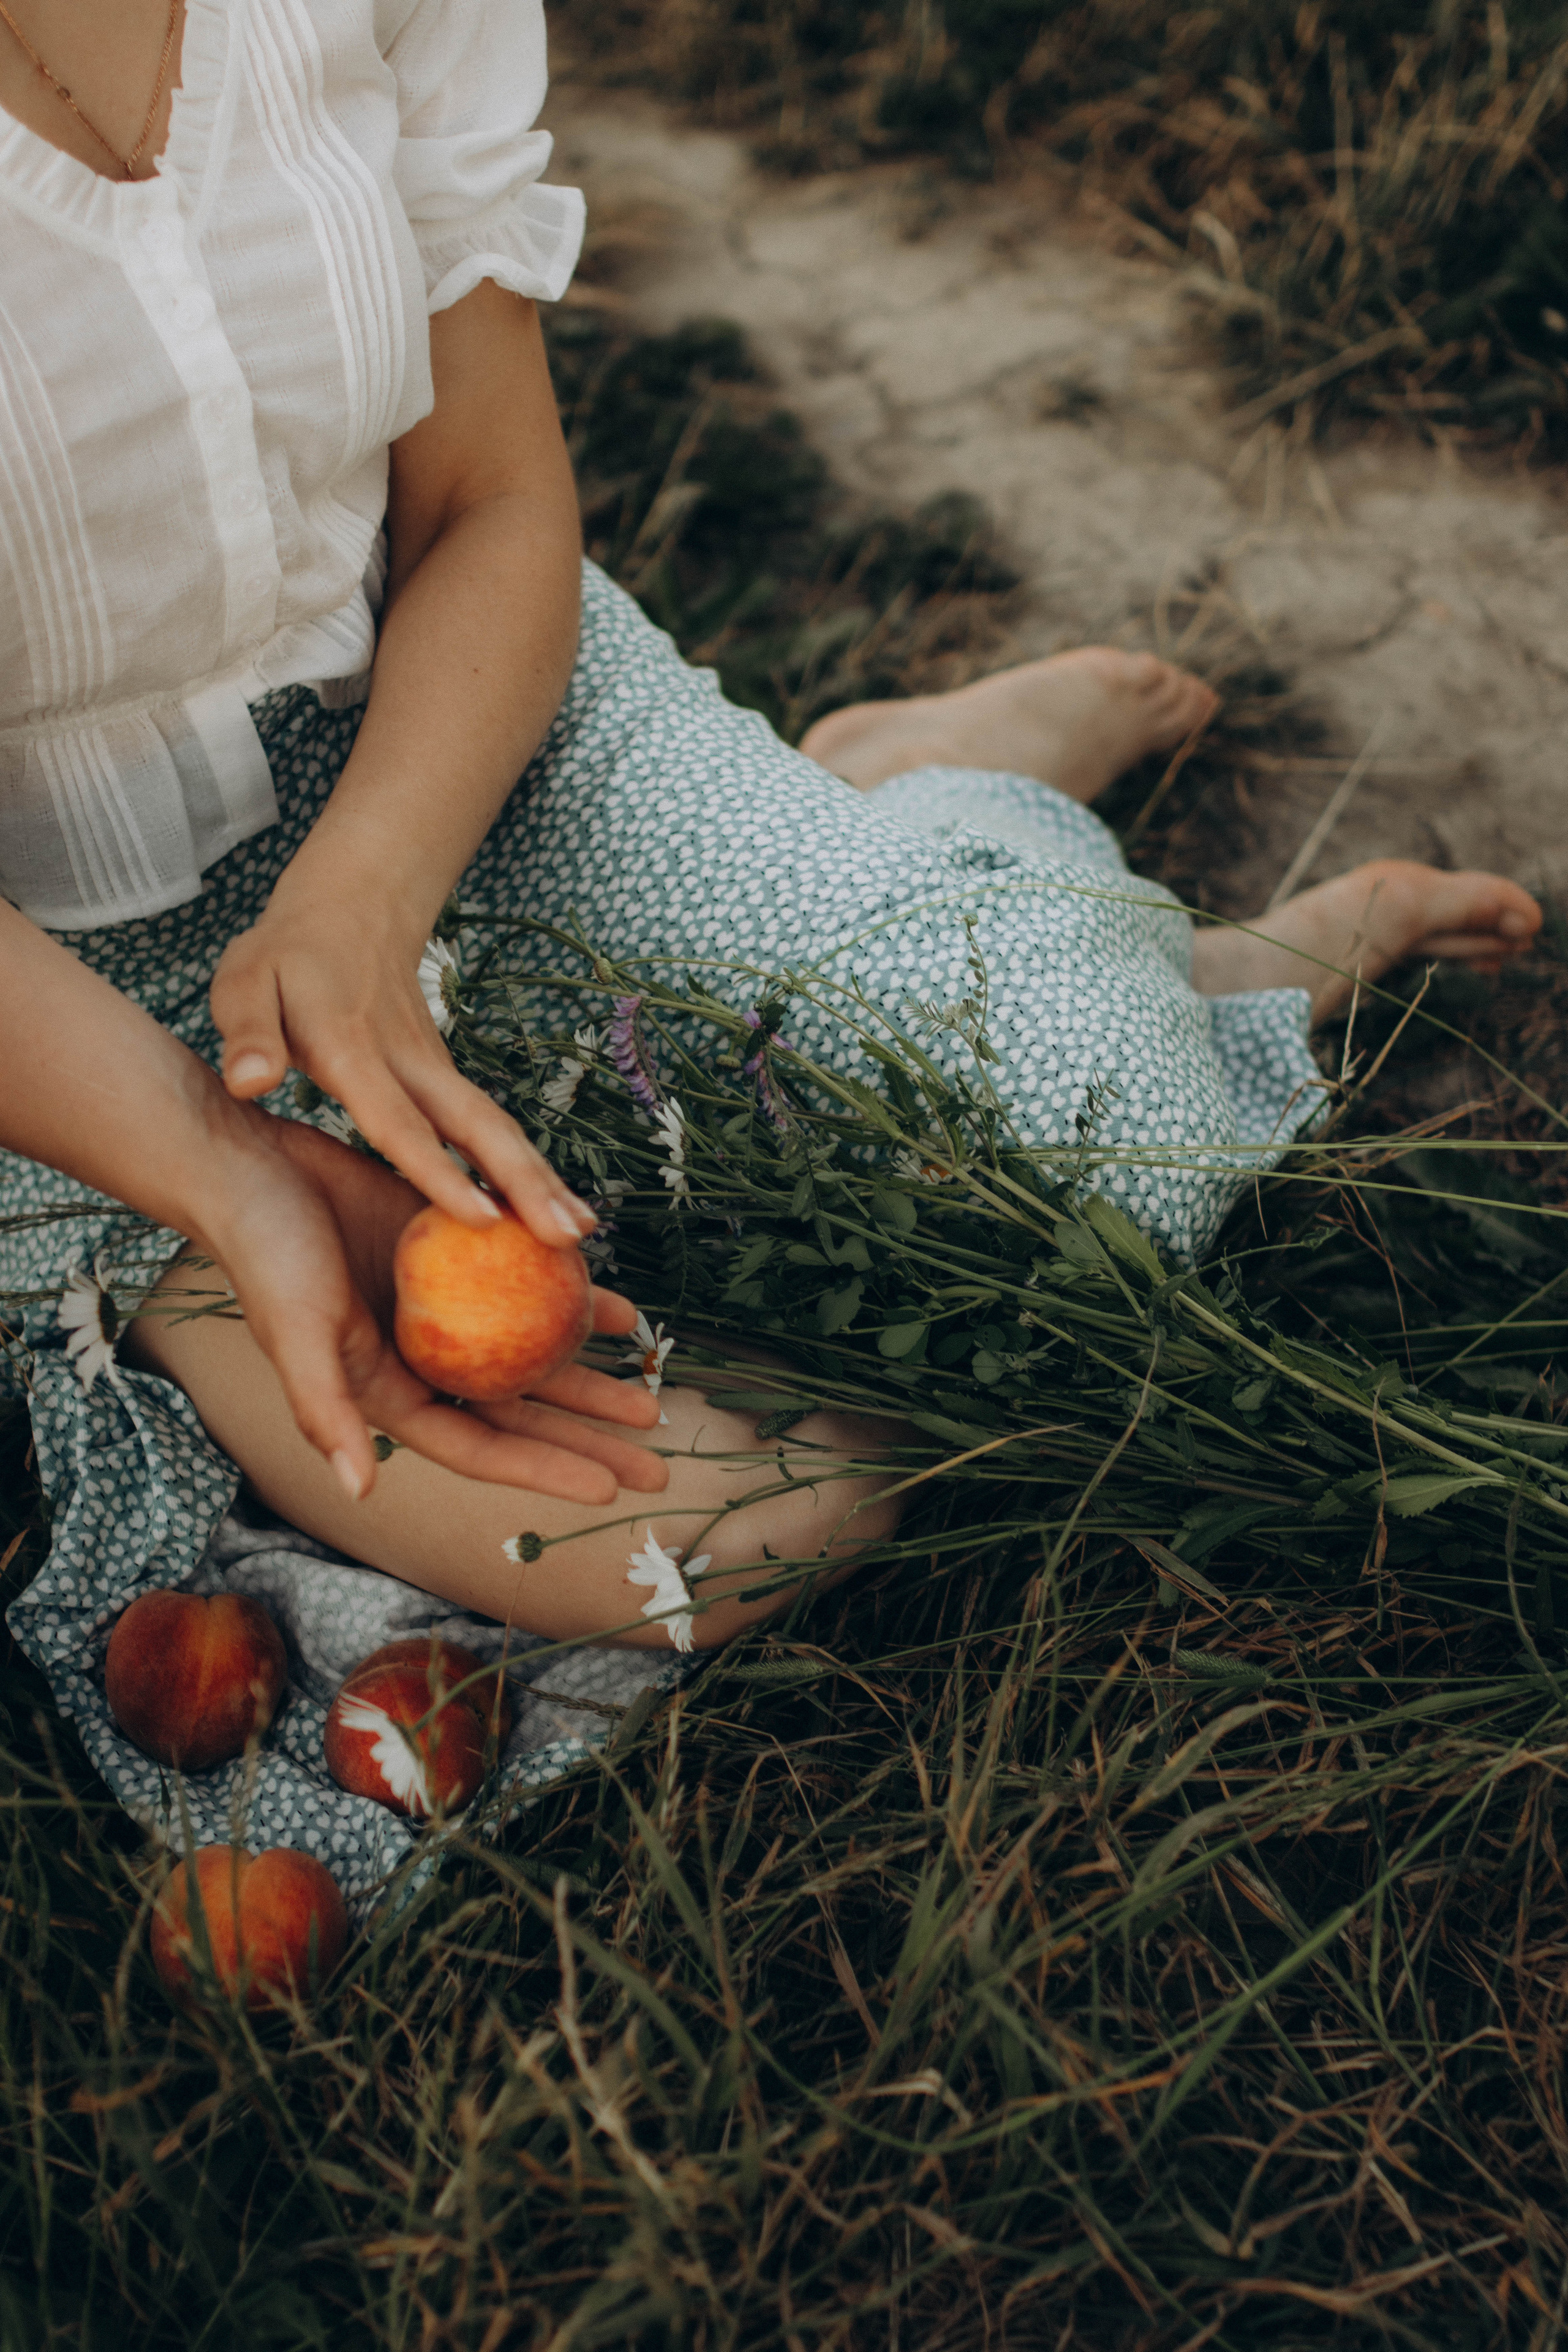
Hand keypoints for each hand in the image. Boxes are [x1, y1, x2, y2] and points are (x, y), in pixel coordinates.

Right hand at [176, 1111, 666, 1507]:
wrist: (252, 1162)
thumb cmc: (264, 1251)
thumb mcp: (296, 1332)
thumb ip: (327, 1413)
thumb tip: (362, 1490)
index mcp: (389, 1392)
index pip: (482, 1445)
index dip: (543, 1469)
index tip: (609, 1491)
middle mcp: (425, 1359)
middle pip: (522, 1412)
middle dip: (587, 1440)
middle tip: (659, 1462)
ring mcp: (445, 1309)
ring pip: (532, 1354)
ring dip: (590, 1376)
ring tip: (650, 1394)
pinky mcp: (459, 1253)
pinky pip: (529, 1283)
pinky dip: (571, 1297)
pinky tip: (620, 1311)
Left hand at [209, 886, 596, 1246]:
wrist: (351, 908)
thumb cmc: (286, 957)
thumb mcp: (245, 981)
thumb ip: (248, 1033)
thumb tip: (249, 1082)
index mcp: (353, 1049)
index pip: (397, 1120)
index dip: (438, 1170)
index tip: (480, 1218)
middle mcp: (407, 1063)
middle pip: (475, 1127)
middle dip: (524, 1183)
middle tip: (567, 1236)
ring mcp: (435, 1068)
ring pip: (494, 1127)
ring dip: (540, 1179)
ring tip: (580, 1233)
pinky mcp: (446, 1075)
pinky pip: (489, 1126)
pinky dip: (525, 1168)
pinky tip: (551, 1209)